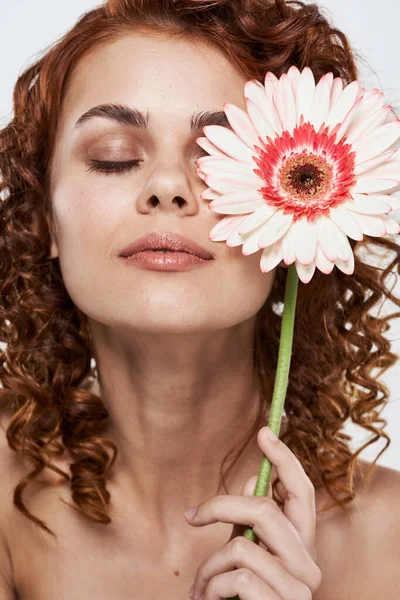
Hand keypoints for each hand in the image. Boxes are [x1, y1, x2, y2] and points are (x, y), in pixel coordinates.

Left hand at [185, 425, 321, 599]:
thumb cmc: (244, 599)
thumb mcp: (248, 554)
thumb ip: (252, 522)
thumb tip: (248, 479)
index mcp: (302, 545)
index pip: (303, 492)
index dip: (284, 459)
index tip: (264, 431)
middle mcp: (309, 564)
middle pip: (264, 508)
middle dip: (220, 507)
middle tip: (191, 516)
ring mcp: (298, 589)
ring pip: (241, 544)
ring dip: (209, 565)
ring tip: (201, 587)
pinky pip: (234, 576)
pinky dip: (210, 587)